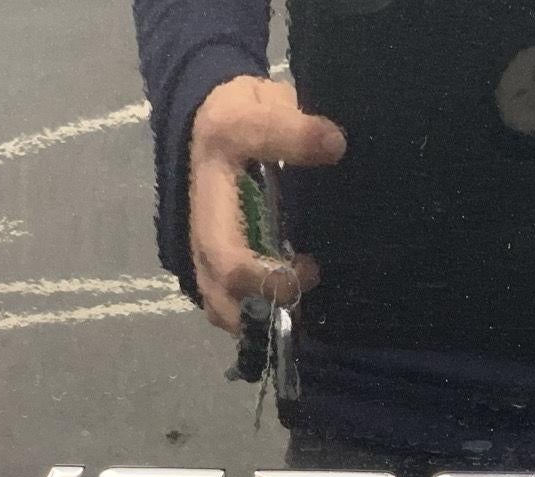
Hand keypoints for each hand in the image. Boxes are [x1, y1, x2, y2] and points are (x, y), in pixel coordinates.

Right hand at [188, 77, 344, 332]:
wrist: (212, 120)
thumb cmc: (240, 113)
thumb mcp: (262, 103)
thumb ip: (292, 126)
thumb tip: (334, 145)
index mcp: (209, 195)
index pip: (226, 254)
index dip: (264, 277)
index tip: (310, 266)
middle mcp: (199, 234)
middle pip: (220, 295)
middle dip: (268, 302)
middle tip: (308, 280)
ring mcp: (203, 253)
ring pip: (221, 308)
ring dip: (262, 315)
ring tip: (301, 290)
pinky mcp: (214, 265)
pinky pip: (228, 306)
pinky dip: (258, 313)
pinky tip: (289, 295)